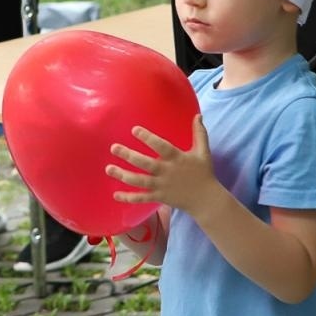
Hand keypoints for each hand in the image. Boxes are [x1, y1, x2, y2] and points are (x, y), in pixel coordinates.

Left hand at [105, 115, 222, 218]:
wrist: (206, 200)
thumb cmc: (204, 173)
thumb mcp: (203, 152)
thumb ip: (199, 133)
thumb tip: (198, 115)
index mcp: (177, 158)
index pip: (161, 147)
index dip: (148, 138)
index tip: (134, 130)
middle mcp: (167, 172)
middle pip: (145, 164)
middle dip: (128, 156)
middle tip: (113, 148)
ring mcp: (162, 186)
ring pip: (140, 181)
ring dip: (123, 175)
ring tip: (109, 168)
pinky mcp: (160, 197)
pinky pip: (142, 198)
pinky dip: (129, 198)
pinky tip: (115, 195)